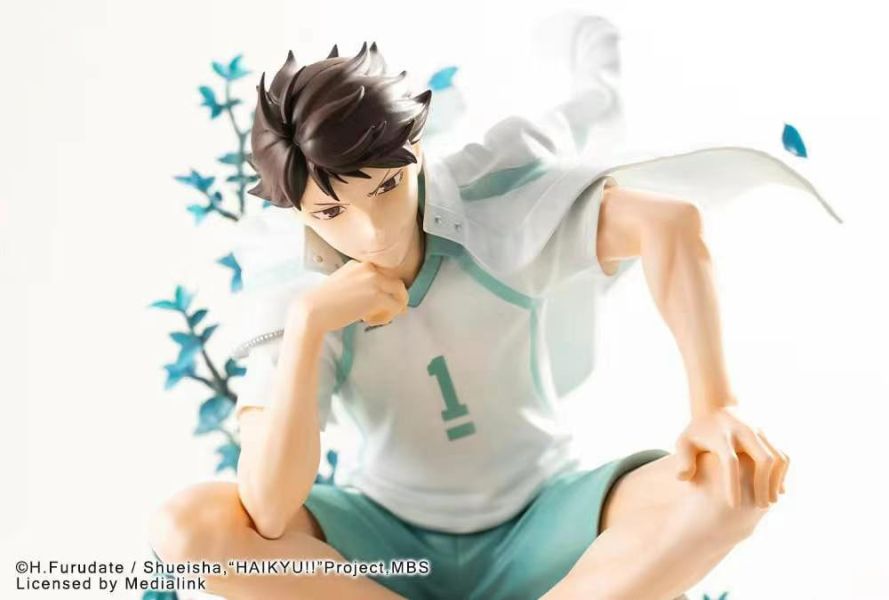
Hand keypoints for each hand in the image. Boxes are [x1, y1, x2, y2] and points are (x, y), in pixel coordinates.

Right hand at [290, 260, 408, 333]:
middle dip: (395, 300)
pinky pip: (395, 307)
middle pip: (396, 283)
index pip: (384, 276)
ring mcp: (374, 280)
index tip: (380, 304)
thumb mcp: (343, 285)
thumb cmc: (323, 304)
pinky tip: (369, 321)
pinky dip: (386, 317)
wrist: (313, 311)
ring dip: (393, 309)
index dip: (385, 291)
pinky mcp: (377, 295)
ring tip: (377, 319)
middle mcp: (369, 268)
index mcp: (359, 264)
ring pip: (400, 294)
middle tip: (388, 313)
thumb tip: (377, 299)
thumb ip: (359, 286)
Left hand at [674, 405, 788, 508]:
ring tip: (770, 501)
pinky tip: (777, 489)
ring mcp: (758, 432)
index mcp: (721, 437)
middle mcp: (743, 432)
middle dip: (763, 485)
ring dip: (776, 481)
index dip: (732, 484)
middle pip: (763, 459)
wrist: (715, 407)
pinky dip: (782, 473)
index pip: (730, 462)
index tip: (733, 506)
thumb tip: (682, 478)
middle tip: (760, 506)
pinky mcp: (767, 435)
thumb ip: (683, 460)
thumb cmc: (697, 432)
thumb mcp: (684, 442)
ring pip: (777, 457)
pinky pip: (782, 455)